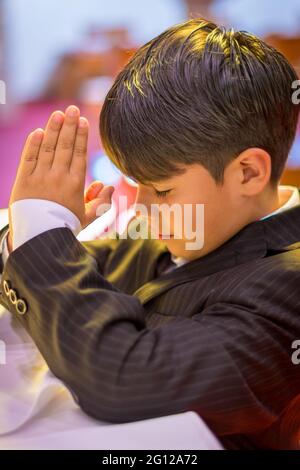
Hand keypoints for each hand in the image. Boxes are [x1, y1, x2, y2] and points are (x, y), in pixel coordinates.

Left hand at [8, 105, 114, 249]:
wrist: (39, 237)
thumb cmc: (64, 226)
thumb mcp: (86, 217)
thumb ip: (99, 201)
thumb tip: (109, 186)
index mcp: (75, 184)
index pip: (79, 154)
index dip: (81, 136)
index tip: (82, 121)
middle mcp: (58, 177)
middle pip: (65, 146)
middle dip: (69, 126)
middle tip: (71, 108)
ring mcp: (40, 177)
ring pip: (48, 148)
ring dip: (53, 129)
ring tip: (57, 114)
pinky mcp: (24, 180)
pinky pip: (29, 158)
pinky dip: (33, 144)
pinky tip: (38, 132)